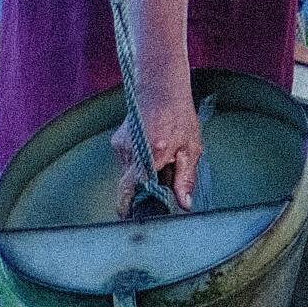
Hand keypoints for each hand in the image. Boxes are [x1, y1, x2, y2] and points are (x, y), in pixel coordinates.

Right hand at [128, 92, 204, 210]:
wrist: (162, 91)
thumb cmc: (180, 118)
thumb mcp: (191, 150)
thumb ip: (185, 179)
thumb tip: (184, 204)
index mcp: (151, 154)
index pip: (130, 189)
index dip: (130, 205)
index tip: (132, 216)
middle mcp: (131, 150)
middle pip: (131, 184)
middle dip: (145, 187)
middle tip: (163, 176)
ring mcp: (121, 145)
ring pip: (129, 173)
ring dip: (143, 173)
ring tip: (161, 158)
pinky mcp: (117, 142)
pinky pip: (126, 162)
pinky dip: (138, 162)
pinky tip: (151, 149)